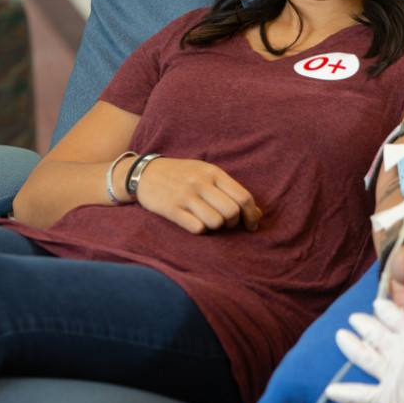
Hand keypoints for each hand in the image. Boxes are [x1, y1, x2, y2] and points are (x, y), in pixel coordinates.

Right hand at [133, 157, 261, 233]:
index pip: (243, 197)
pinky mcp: (170, 209)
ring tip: (210, 222)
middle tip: (228, 224)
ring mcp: (185, 196)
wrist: (145, 172)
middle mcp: (201, 183)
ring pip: (215, 222)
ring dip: (216, 227)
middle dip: (233, 223)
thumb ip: (230, 190)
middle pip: (231, 212)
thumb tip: (258, 213)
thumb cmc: (183, 174)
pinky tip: (195, 223)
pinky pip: (196, 228)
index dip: (252, 214)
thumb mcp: (207, 173)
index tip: (252, 225)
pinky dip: (200, 230)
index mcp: (214, 172)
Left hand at [327, 276, 403, 402]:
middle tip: (353, 318)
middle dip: (364, 324)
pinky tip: (331, 391)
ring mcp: (391, 378)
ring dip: (351, 346)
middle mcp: (399, 354)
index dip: (384, 309)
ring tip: (339, 337)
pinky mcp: (390, 402)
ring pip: (365, 358)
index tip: (377, 303)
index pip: (395, 317)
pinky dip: (346, 394)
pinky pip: (363, 397)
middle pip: (376, 334)